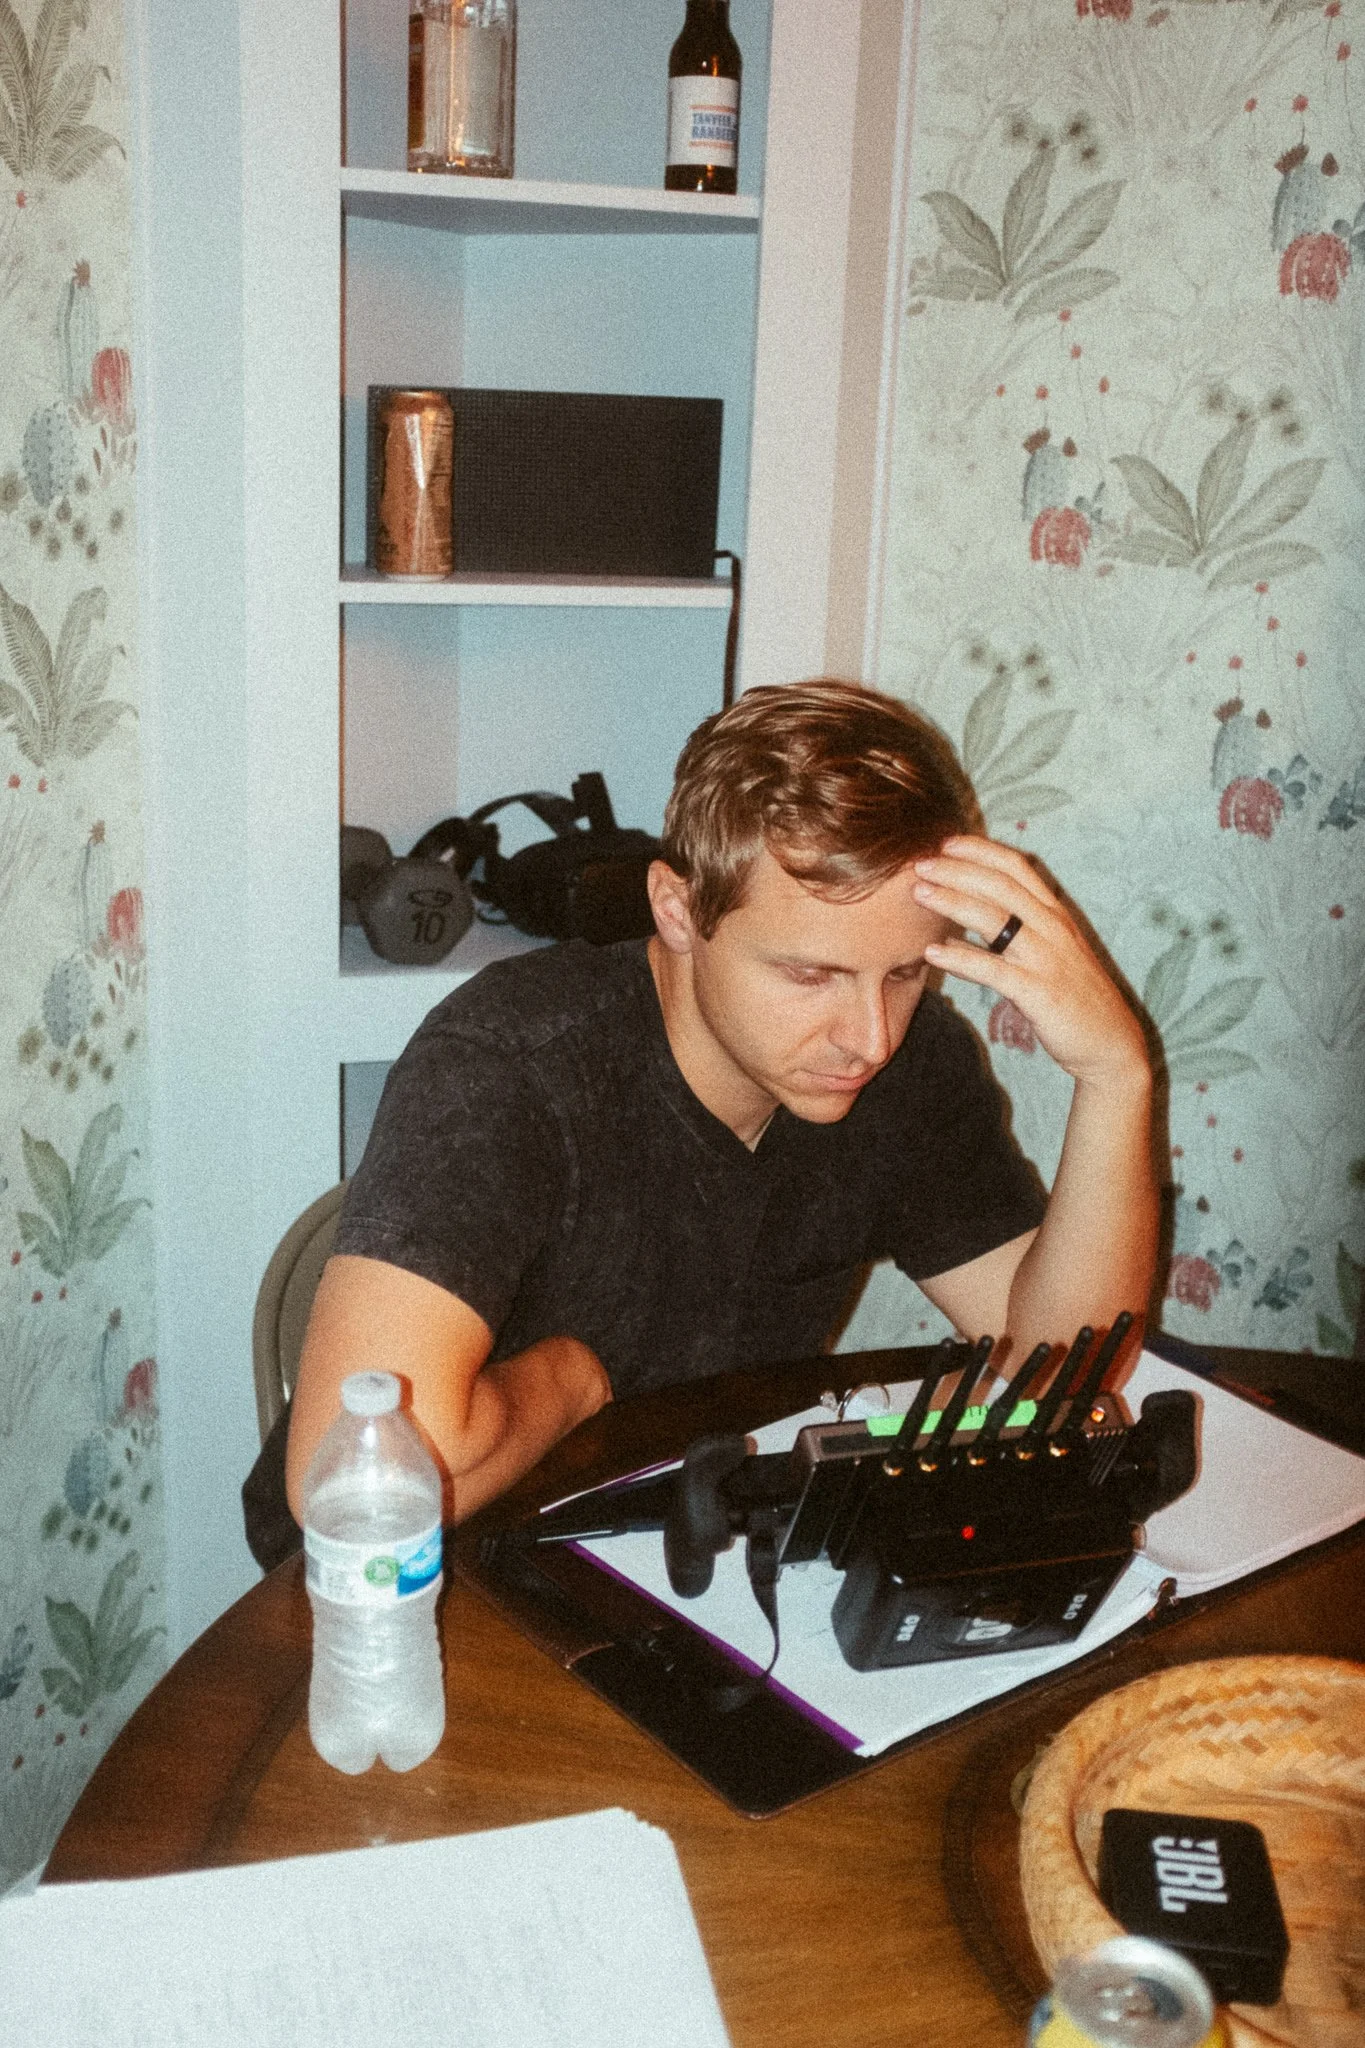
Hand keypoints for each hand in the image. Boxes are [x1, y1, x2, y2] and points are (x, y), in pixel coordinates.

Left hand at [912, 836, 1148, 1089]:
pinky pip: (993, 970)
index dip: (981, 850)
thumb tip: (974, 911)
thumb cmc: (1076, 997)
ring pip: (995, 919)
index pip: (1017, 867)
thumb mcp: (1053, 951)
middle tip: (920, 863)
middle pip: (1000, 885)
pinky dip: (960, 959)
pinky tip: (932, 953)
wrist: (1111, 1043)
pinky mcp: (1039, 992)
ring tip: (919, 894)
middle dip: (958, 869)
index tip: (947, 842)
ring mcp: (1046, 959)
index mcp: (1056, 914)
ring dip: (952, 902)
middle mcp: (1053, 929)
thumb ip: (1021, 928)